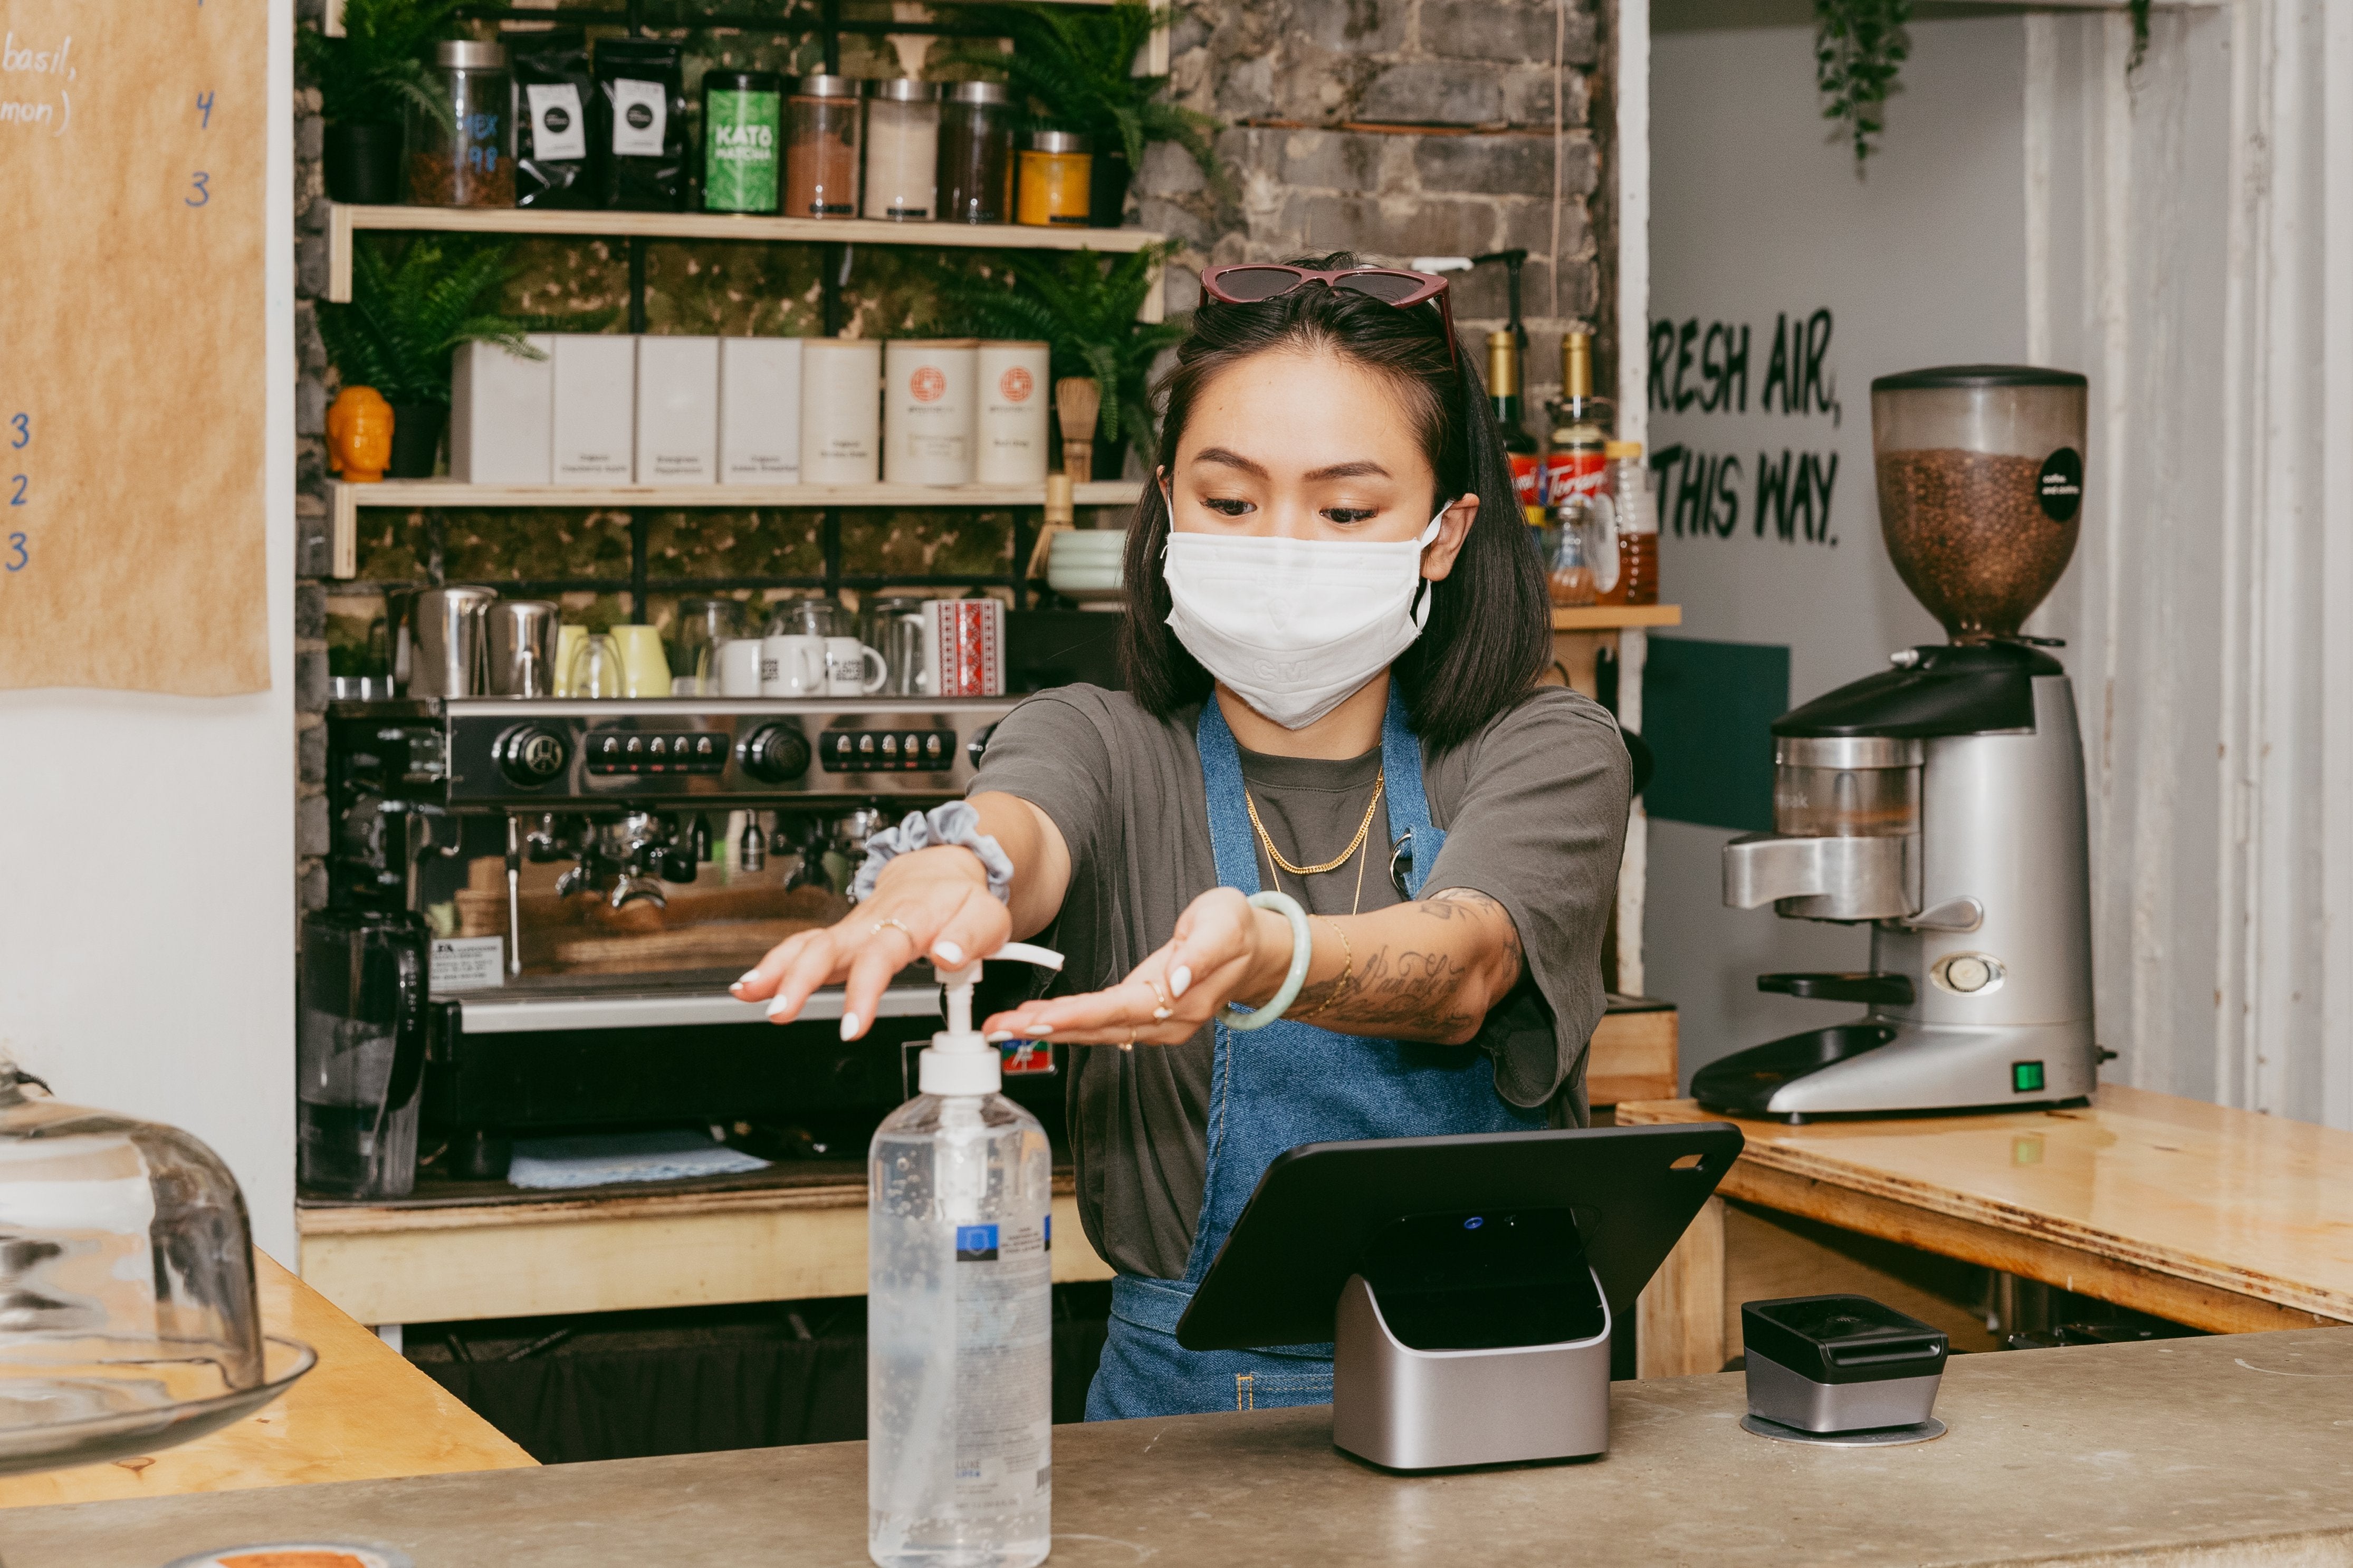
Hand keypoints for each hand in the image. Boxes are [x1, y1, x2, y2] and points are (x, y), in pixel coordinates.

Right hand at [732, 845, 1009, 1038]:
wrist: (944, 872)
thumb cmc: (963, 899)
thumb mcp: (985, 915)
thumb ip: (970, 937)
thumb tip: (948, 955)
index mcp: (909, 918)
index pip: (880, 954)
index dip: (864, 990)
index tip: (854, 1026)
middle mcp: (872, 922)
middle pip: (827, 945)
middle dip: (798, 979)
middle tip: (780, 1011)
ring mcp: (853, 930)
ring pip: (807, 944)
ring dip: (775, 969)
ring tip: (749, 994)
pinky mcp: (843, 939)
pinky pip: (804, 947)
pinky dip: (775, 965)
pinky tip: (751, 987)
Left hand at [983, 887, 1292, 1045]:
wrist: (1259, 950)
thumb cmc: (1238, 929)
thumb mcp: (1225, 923)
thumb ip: (1202, 951)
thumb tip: (1177, 979)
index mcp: (1179, 999)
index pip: (1117, 1011)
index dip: (1076, 1017)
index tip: (1039, 1019)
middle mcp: (1164, 1022)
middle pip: (1097, 1029)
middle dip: (1046, 1029)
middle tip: (1000, 1028)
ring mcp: (1155, 1024)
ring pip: (1095, 1033)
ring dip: (1050, 1031)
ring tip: (1005, 1027)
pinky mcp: (1147, 1017)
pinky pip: (1101, 1026)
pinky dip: (1067, 1026)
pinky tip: (1039, 1023)